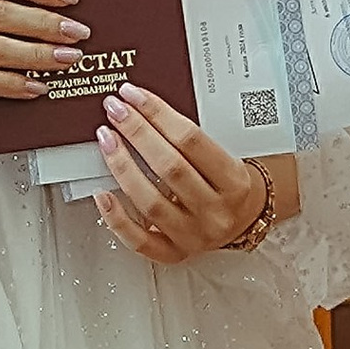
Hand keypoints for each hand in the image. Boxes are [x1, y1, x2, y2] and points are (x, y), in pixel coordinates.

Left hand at [91, 83, 271, 263]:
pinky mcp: (175, 253)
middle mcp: (215, 211)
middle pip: (169, 167)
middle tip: (115, 110)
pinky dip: (117, 218)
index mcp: (234, 181)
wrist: (247, 219)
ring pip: (150, 202)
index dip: (157, 113)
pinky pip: (140, 240)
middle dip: (137, 133)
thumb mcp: (229, 156)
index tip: (133, 95)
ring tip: (106, 139)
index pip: (191, 141)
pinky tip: (102, 194)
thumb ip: (192, 140)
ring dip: (122, 167)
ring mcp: (194, 235)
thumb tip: (145, 110)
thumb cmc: (232, 183)